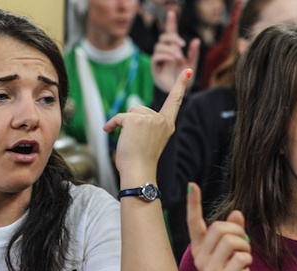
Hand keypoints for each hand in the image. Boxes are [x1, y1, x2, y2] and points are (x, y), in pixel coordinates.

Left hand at [104, 68, 191, 183]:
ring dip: (124, 124)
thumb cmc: (142, 161)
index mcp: (168, 124)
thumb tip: (131, 112)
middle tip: (136, 143)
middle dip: (133, 122)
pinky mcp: (135, 120)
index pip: (175, 101)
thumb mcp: (150, 139)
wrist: (138, 172)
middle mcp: (161, 120)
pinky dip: (111, 124)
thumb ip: (148, 124)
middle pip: (140, 109)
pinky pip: (119, 117)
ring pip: (130, 111)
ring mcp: (149, 119)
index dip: (180, 85)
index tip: (187, 71)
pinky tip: (110, 131)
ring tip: (130, 142)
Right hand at [151, 9, 199, 93]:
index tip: (171, 12)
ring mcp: (159, 59)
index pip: (170, 33)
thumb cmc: (184, 79)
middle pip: (164, 37)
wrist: (179, 94)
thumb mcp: (192, 65)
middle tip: (182, 45)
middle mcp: (165, 52)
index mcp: (173, 49)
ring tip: (178, 57)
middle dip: (172, 37)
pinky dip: (165, 56)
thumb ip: (194, 53)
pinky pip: (157, 56)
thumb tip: (196, 40)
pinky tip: (172, 59)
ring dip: (170, 49)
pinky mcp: (155, 67)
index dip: (170, 22)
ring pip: (160, 46)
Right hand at [186, 183, 252, 270]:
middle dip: (238, 233)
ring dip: (245, 246)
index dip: (194, 204)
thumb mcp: (233, 253)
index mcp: (200, 249)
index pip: (194, 224)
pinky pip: (241, 258)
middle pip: (220, 228)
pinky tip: (245, 268)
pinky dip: (248, 260)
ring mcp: (209, 270)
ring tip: (245, 258)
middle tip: (244, 245)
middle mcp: (200, 258)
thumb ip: (234, 233)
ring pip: (231, 241)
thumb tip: (237, 212)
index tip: (192, 185)